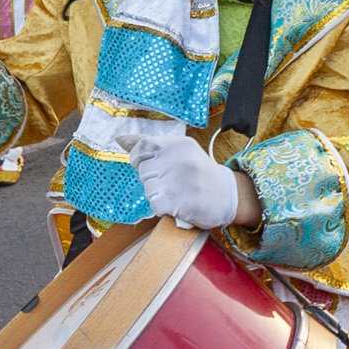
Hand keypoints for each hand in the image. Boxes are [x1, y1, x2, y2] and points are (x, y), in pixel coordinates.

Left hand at [128, 131, 242, 229]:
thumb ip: (150, 145)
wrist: (228, 196)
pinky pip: (155, 205)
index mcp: (178, 144)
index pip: (141, 148)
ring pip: (148, 189)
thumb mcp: (179, 152)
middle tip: (174, 182)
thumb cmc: (199, 173)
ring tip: (177, 193)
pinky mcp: (179, 201)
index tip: (157, 167)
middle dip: (154, 180)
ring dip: (159, 196)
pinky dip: (164, 208)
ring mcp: (179, 180)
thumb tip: (120, 139)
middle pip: (143, 171)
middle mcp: (179, 159)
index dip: (142, 161)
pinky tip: (178, 204)